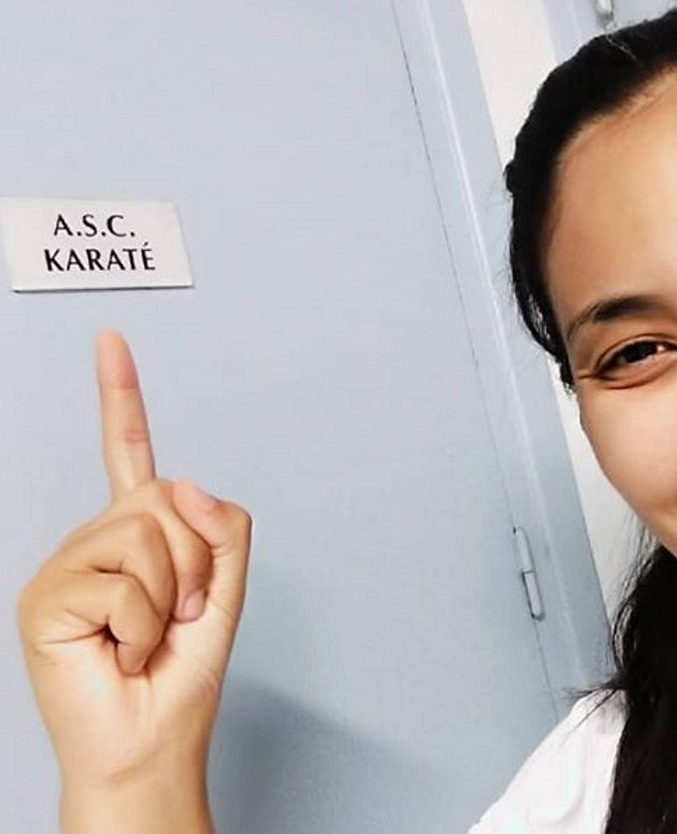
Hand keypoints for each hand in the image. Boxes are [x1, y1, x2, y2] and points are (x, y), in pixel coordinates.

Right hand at [17, 331, 251, 791]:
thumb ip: (220, 527)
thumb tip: (182, 481)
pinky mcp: (45, 596)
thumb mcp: (225, 591)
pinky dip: (140, 621)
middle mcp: (94, 540)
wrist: (149, 741)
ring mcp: (65, 565)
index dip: (121, 395)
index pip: (129, 453)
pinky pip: (123, 580)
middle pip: (166, 497)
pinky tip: (119, 648)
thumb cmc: (180, 673)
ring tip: (148, 635)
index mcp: (136, 533)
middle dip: (196, 561)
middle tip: (179, 615)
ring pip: (148, 532)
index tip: (111, 340)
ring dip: (171, 593)